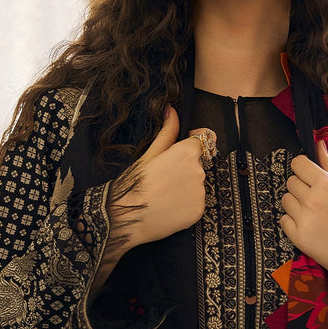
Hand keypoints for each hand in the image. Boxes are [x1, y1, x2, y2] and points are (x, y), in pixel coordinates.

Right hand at [123, 107, 206, 247]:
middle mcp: (199, 171)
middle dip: (184, 169)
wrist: (126, 219)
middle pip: (197, 164)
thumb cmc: (132, 184)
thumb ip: (167, 132)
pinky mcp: (199, 211)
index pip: (202, 141)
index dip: (190, 146)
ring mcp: (200, 193)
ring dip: (185, 187)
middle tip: (162, 180)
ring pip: (196, 184)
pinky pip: (196, 203)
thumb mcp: (148, 154)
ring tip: (163, 195)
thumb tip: (171, 109)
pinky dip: (185, 205)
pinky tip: (168, 207)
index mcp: (187, 153)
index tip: (178, 155)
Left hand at [280, 141, 327, 296]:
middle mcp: (313, 199)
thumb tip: (319, 144)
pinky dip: (293, 223)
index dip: (303, 170)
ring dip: (295, 205)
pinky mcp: (298, 237)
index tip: (309, 178)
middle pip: (290, 182)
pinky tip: (310, 227)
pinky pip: (283, 220)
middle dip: (300, 188)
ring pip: (285, 200)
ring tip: (314, 215)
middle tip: (316, 200)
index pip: (297, 164)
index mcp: (327, 185)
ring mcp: (304, 219)